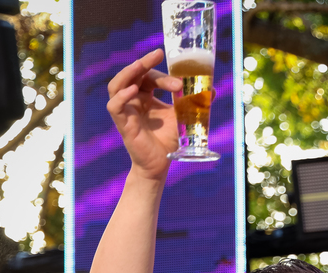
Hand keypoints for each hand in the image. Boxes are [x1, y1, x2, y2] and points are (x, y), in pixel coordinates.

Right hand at [106, 49, 181, 180]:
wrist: (162, 164)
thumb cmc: (169, 140)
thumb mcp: (183, 117)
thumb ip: (194, 103)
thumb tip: (213, 90)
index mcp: (146, 96)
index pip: (149, 77)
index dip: (163, 76)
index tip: (181, 82)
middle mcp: (133, 100)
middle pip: (133, 75)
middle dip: (145, 64)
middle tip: (157, 54)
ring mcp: (125, 110)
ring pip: (117, 85)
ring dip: (128, 72)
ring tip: (140, 64)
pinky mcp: (122, 123)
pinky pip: (114, 106)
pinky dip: (122, 96)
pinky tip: (134, 91)